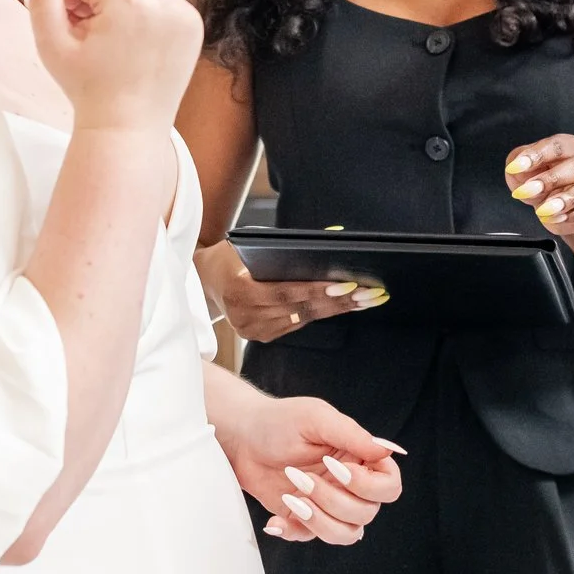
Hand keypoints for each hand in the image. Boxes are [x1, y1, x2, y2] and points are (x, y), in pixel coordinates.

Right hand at [27, 0, 201, 130]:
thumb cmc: (86, 88)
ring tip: (112, 43)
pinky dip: (145, 16)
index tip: (72, 31)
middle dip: (97, 1)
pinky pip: (160, 2)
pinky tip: (134, 45)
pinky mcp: (193, 25)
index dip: (70, 0)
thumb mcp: (51, 41)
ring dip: (120, 5)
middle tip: (91, 40)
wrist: (127, 128)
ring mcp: (183, 12)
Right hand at [198, 240, 386, 342]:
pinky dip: (319, 314)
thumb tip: (333, 237)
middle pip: (301, 308)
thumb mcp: (252, 243)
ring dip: (336, 309)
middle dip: (339, 301)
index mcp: (239, 289)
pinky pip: (295, 325)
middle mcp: (244, 314)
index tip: (348, 285)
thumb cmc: (231, 256)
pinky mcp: (259, 336)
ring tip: (365, 300)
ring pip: (302, 319)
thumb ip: (289, 245)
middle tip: (370, 294)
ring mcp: (251, 329)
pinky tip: (342, 307)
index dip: (318, 290)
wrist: (203, 280)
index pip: (287, 290)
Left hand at [214, 388, 402, 544]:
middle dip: (333, 500)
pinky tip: (276, 518)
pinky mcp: (304, 518)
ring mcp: (328, 504)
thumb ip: (352, 435)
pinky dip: (294, 530)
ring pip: (347, 534)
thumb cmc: (280, 421)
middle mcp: (350, 485)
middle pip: (367, 513)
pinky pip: (311, 538)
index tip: (339, 469)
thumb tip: (389, 450)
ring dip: (319, 520)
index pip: (389, 485)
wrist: (241, 438)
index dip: (369, 486)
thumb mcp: (317, 419)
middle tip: (300, 477)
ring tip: (292, 497)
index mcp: (359, 458)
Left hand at [506, 133, 573, 235]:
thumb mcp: (523, 169)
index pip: (556, 146)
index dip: (536, 155)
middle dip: (549, 179)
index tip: (515, 167)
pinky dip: (573, 216)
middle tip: (526, 191)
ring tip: (543, 210)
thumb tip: (514, 170)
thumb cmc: (542, 182)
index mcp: (567, 146)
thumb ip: (517, 163)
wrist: (558, 208)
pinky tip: (556, 218)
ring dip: (565, 200)